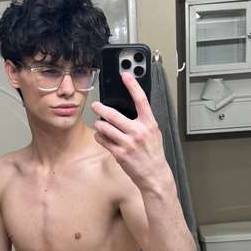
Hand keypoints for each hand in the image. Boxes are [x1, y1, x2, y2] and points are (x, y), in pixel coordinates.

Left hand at [91, 72, 167, 190]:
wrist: (155, 174)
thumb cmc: (153, 154)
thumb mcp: (154, 133)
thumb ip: (143, 121)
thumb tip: (131, 108)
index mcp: (149, 124)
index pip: (141, 100)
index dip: (132, 85)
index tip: (125, 75)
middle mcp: (139, 132)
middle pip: (114, 114)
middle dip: (100, 108)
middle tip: (95, 105)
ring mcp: (128, 143)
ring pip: (105, 128)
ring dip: (99, 125)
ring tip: (99, 124)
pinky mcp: (120, 154)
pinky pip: (103, 141)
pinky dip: (99, 137)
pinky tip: (101, 137)